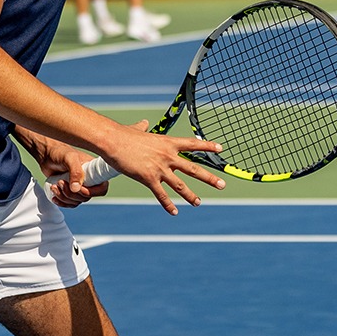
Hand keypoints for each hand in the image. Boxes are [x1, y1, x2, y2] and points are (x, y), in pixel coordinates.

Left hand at [21, 129, 108, 206]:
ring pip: (76, 201)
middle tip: (60, 182)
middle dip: (71, 193)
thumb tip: (76, 189)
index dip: (92, 192)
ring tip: (55, 185)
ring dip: (64, 197)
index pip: (102, 188)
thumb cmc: (60, 152)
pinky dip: (61, 202)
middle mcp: (89, 181)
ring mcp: (79, 187)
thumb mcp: (69, 158)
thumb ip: (75, 171)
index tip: (79, 188)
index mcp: (94, 172)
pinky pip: (69, 203)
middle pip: (86, 197)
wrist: (47, 155)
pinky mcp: (70, 192)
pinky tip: (54, 196)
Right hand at [99, 119, 224, 213]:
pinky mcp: (148, 178)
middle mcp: (167, 156)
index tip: (221, 148)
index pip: (192, 144)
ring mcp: (159, 168)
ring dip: (190, 195)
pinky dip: (168, 204)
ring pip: (180, 185)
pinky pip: (161, 194)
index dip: (207, 146)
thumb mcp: (138, 130)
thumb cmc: (123, 134)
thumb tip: (143, 123)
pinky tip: (174, 212)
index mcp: (167, 143)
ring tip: (199, 203)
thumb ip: (143, 128)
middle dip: (209, 178)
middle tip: (222, 184)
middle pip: (193, 169)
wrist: (114, 141)